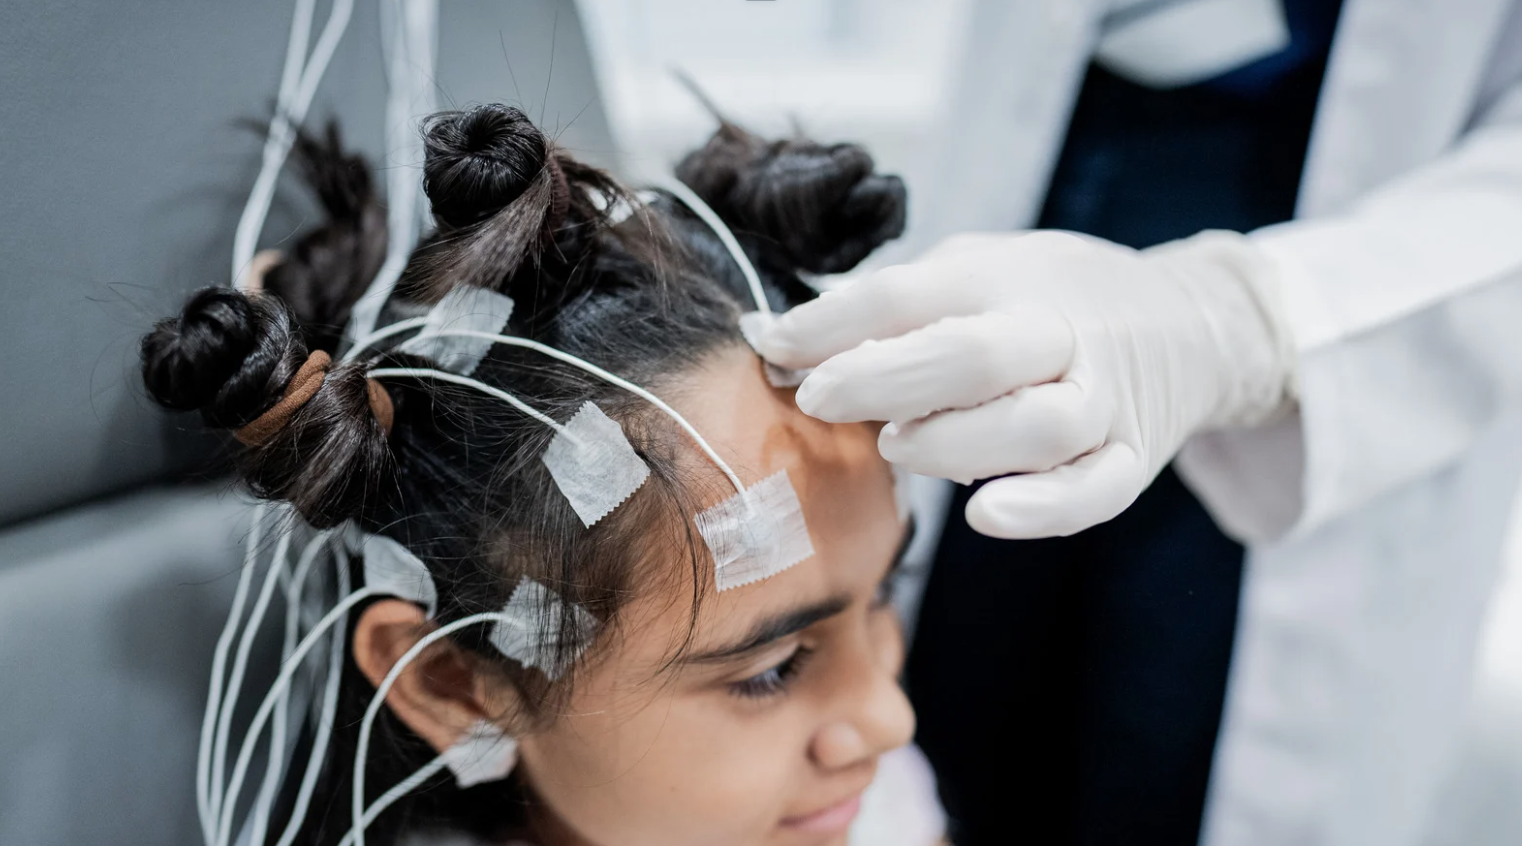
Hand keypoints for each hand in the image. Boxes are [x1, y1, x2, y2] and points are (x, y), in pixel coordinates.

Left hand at [751, 230, 1292, 538]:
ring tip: (898, 446)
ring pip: (1038, 427)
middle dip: (886, 378)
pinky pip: (1098, 491)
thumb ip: (888, 305)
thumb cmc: (1047, 300)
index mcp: (1008, 276)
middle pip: (976, 355)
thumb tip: (773, 337)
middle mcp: (1061, 332)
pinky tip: (988, 516)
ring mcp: (1104, 399)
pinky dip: (1044, 510)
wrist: (1189, 323)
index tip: (771, 344)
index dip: (834, 322)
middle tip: (819, 398)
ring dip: (957, 443)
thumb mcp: (975, 270)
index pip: (912, 293)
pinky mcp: (1133, 458)